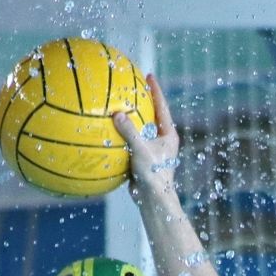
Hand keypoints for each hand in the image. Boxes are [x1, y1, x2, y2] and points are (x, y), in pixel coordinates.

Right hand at [115, 74, 180, 199]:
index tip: (149, 75)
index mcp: (169, 135)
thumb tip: (117, 114)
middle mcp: (163, 141)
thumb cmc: (153, 175)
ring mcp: (152, 150)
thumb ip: (130, 132)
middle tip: (134, 85)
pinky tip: (106, 132)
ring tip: (117, 105)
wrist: (153, 200)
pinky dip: (120, 136)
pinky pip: (130, 143)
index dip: (156, 90)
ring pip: (140, 130)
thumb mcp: (141, 150)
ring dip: (130, 119)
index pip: (162, 107)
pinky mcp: (142, 160)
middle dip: (143, 101)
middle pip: (152, 115)